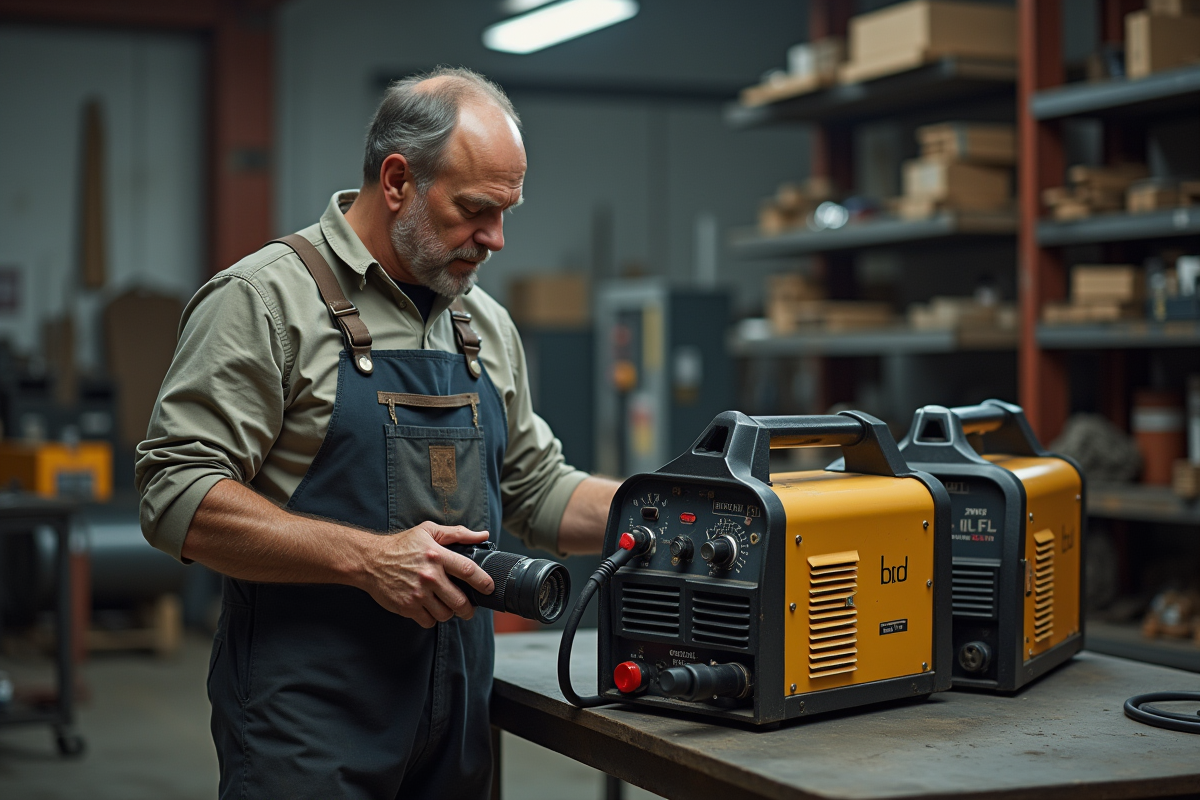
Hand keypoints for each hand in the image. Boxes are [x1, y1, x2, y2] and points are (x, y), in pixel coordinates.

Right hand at [359, 522, 494, 627]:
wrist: (370, 561)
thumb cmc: (402, 545)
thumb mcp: (429, 531)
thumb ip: (458, 533)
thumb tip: (483, 535)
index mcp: (437, 555)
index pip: (468, 571)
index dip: (484, 582)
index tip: (490, 588)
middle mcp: (429, 576)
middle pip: (460, 601)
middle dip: (469, 609)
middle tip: (469, 609)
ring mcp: (418, 594)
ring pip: (445, 614)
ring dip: (449, 613)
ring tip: (446, 606)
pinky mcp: (407, 607)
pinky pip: (428, 622)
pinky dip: (431, 618)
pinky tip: (429, 609)